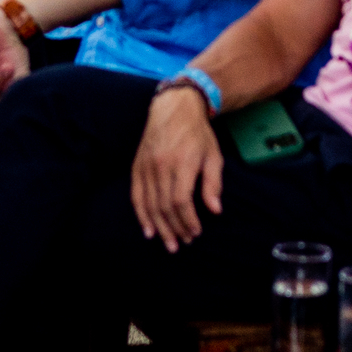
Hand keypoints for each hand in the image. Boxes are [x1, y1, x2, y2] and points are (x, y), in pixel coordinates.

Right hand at [130, 83, 221, 248]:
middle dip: (175, 228)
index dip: (188, 221)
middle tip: (183, 243)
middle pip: (164, 206)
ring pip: (150, 204)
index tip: (196, 232)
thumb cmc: (198, 133)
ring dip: (160, 227)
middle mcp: (161, 165)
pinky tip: (148, 230)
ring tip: (169, 243)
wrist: (174, 107)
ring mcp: (146, 166)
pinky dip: (141, 214)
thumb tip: (215, 210)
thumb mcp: (213, 155)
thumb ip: (213, 183)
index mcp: (182, 162)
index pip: (181, 201)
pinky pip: (136, 195)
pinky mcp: (137, 166)